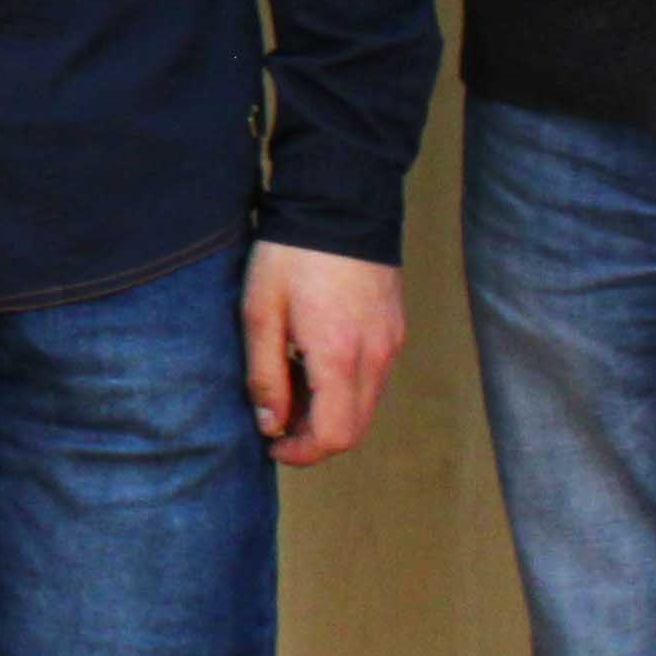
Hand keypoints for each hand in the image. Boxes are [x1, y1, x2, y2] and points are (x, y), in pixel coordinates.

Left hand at [242, 241, 408, 466]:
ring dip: (331, 413)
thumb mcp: (260, 313)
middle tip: (277, 422)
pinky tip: (313, 363)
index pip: (334, 436)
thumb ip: (265, 374)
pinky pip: (374, 377)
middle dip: (315, 438)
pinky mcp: (395, 328)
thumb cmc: (292, 254)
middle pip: (354, 428)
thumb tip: (270, 423)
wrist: (339, 202)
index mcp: (338, 356)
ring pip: (366, 405)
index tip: (273, 445)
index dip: (303, 453)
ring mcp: (391, 343)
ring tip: (290, 387)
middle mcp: (375, 357)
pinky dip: (346, 388)